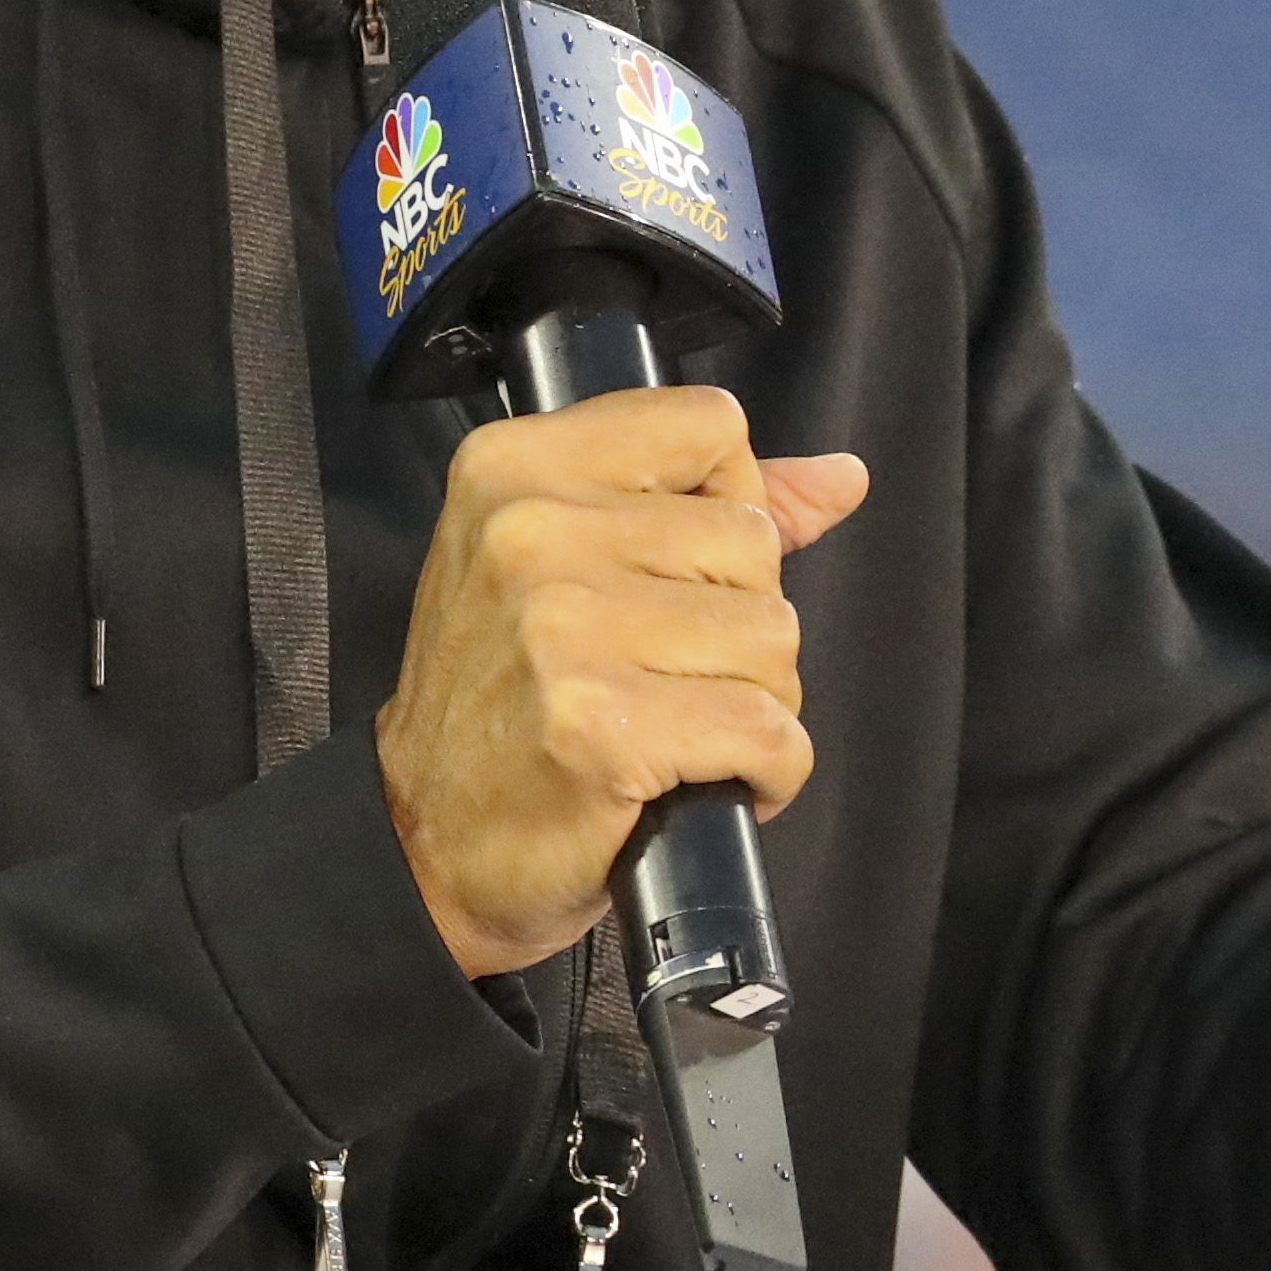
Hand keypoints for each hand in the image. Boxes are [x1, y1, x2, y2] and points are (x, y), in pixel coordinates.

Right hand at [373, 385, 867, 979]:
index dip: (725, 505)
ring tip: (676, 729)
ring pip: (773, 636)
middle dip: (738, 622)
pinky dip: (766, 770)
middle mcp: (532, 532)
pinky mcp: (605, 729)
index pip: (711, 427)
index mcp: (518, 467)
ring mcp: (565, 630)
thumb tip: (843, 477)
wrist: (426, 843)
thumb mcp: (571, 565)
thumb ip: (708, 505)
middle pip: (751, 542)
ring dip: (752, 701)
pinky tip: (701, 781)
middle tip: (662, 676)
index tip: (674, 573)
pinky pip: (768, 730)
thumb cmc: (507, 701)